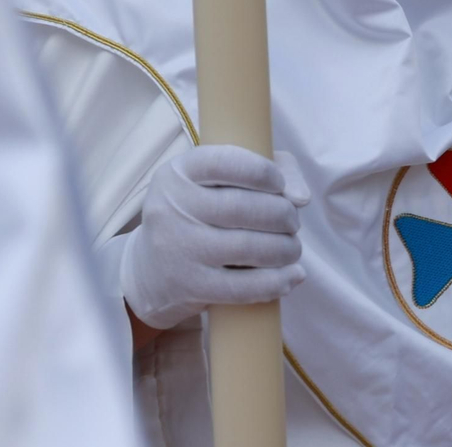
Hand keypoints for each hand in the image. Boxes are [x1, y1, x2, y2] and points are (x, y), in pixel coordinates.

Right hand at [120, 146, 309, 330]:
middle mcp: (173, 207)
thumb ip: (266, 170)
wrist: (150, 270)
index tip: (278, 185)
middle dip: (282, 214)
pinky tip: (292, 276)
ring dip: (286, 248)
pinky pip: (244, 287)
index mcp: (178, 173)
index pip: (226, 162)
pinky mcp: (192, 286)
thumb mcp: (214, 182)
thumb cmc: (196, 214)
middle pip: (243, 207)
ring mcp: (181, 248)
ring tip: (292, 247)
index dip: (264, 172)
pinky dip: (278, 282)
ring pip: (249, 247)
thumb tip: (301, 198)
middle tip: (291, 222)